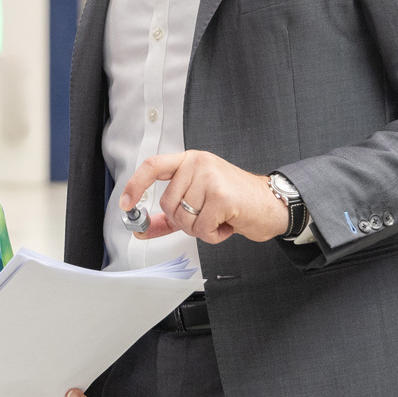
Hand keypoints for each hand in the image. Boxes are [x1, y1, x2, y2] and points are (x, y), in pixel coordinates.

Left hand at [118, 150, 288, 243]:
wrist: (271, 205)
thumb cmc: (236, 202)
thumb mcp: (198, 203)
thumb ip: (168, 216)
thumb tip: (141, 228)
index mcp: (190, 161)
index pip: (153, 166)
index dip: (135, 185)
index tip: (126, 204)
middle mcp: (199, 164)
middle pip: (167, 204)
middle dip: (184, 221)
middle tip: (206, 216)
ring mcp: (211, 177)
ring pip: (184, 219)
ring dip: (200, 229)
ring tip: (219, 218)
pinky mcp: (222, 196)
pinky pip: (201, 228)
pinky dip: (213, 235)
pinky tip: (227, 224)